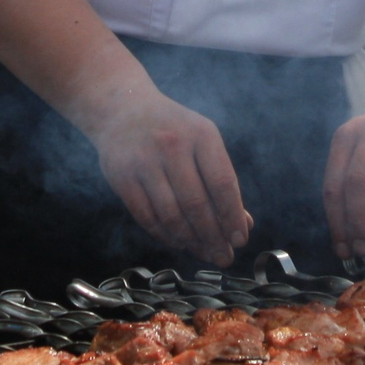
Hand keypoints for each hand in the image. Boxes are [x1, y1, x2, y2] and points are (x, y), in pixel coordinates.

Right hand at [85, 89, 252, 264]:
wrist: (121, 107)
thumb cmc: (172, 128)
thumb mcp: (202, 141)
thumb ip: (221, 179)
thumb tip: (243, 223)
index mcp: (201, 134)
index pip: (222, 183)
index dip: (233, 216)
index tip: (239, 240)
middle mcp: (173, 145)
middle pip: (197, 205)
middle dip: (213, 237)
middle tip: (223, 257)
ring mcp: (144, 161)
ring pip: (171, 215)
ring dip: (190, 241)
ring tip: (203, 253)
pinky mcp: (122, 177)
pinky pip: (147, 217)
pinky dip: (165, 235)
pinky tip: (178, 242)